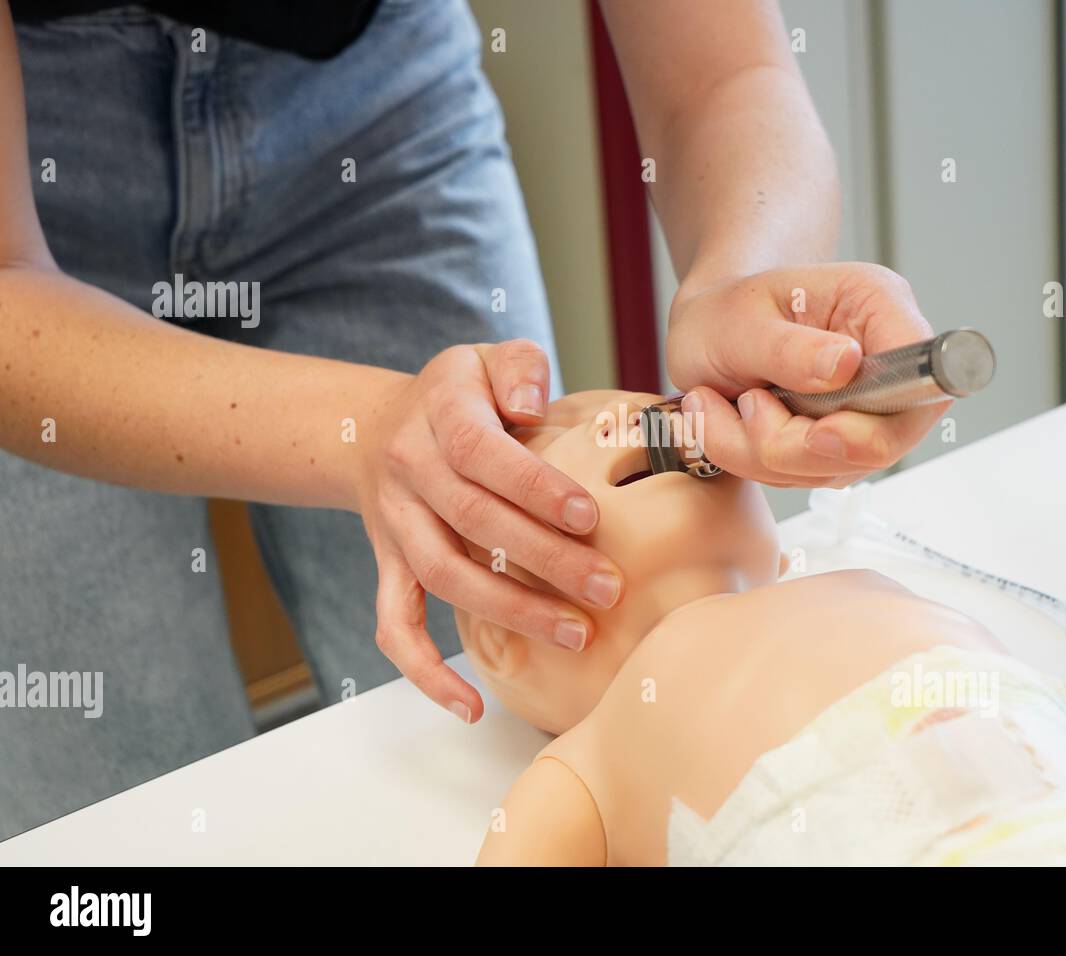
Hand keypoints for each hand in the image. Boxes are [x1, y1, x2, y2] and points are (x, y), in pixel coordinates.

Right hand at [357, 340, 622, 721]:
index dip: (534, 487)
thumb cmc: (459, 395)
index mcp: (440, 417)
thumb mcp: (485, 358)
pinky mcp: (388, 567)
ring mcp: (395, 526)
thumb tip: (533, 406)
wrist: (374, 428)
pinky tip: (471, 705)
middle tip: (609, 588)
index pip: (482, 454)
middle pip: (472, 522)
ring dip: (508, 612)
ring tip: (575, 634)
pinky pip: (394, 624)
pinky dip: (425, 670)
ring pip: (443, 577)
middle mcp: (410, 474)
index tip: (590, 518)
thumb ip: (519, 369)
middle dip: (544, 560)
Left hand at [666, 262, 948, 486]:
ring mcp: (865, 410)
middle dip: (802, 445)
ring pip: (836, 467)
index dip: (884, 415)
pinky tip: (729, 419)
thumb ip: (789, 349)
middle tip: (748, 405)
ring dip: (765, 451)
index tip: (823, 430)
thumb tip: (845, 366)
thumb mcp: (739, 321)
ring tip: (726, 402)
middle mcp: (882, 360)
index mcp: (876, 305)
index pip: (921, 370)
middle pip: (884, 439)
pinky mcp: (839, 445)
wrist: (702, 333)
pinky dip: (754, 460)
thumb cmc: (724, 312)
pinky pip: (804, 476)